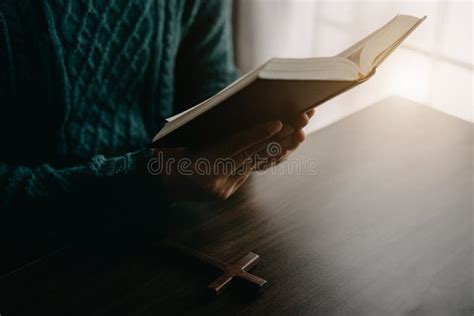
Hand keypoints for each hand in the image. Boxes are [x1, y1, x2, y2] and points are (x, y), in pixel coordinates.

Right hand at [153, 109, 314, 200]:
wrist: (158, 186)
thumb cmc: (166, 157)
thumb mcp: (177, 143)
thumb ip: (203, 134)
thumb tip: (234, 118)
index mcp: (201, 167)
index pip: (234, 147)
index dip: (256, 134)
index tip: (278, 123)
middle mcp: (215, 182)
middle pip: (251, 155)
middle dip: (276, 139)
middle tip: (298, 123)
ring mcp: (223, 190)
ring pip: (254, 164)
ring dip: (277, 147)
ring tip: (297, 132)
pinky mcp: (228, 191)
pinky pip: (250, 170)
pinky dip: (265, 157)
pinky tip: (282, 145)